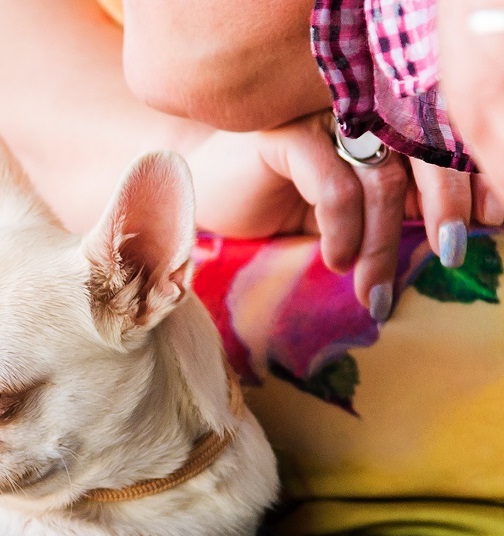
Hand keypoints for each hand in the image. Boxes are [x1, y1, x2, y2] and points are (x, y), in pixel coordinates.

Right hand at [187, 111, 503, 320]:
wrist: (197, 201)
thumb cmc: (273, 209)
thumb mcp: (349, 217)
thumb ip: (396, 212)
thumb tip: (465, 230)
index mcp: (377, 120)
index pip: (440, 144)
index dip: (471, 181)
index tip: (492, 221)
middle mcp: (355, 108)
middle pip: (423, 154)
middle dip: (446, 207)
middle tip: (453, 253)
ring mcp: (320, 116)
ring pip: (381, 180)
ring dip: (382, 245)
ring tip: (372, 291)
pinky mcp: (285, 134)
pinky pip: (336, 188)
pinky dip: (343, 232)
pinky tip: (334, 260)